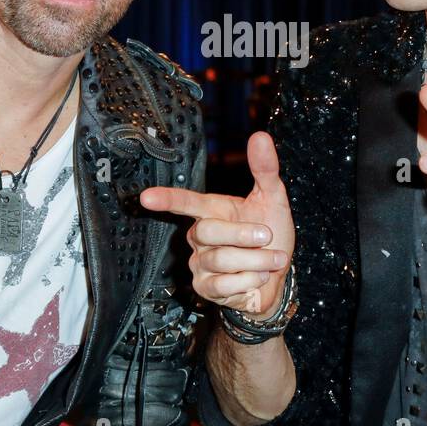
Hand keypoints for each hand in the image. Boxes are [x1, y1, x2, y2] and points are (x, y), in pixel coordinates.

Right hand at [140, 131, 294, 318]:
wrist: (279, 278)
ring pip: (219, 260)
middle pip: (206, 231)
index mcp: (212, 211)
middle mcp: (200, 237)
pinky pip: (223, 286)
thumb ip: (265, 169)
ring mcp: (200, 264)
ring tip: (273, 259)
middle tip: (266, 235)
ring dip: (255, 259)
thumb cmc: (271, 236)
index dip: (166, 199)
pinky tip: (258, 277)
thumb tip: (260, 137)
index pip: (185, 202)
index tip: (146, 198)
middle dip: (241, 234)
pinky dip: (249, 280)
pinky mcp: (206, 289)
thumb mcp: (273, 199)